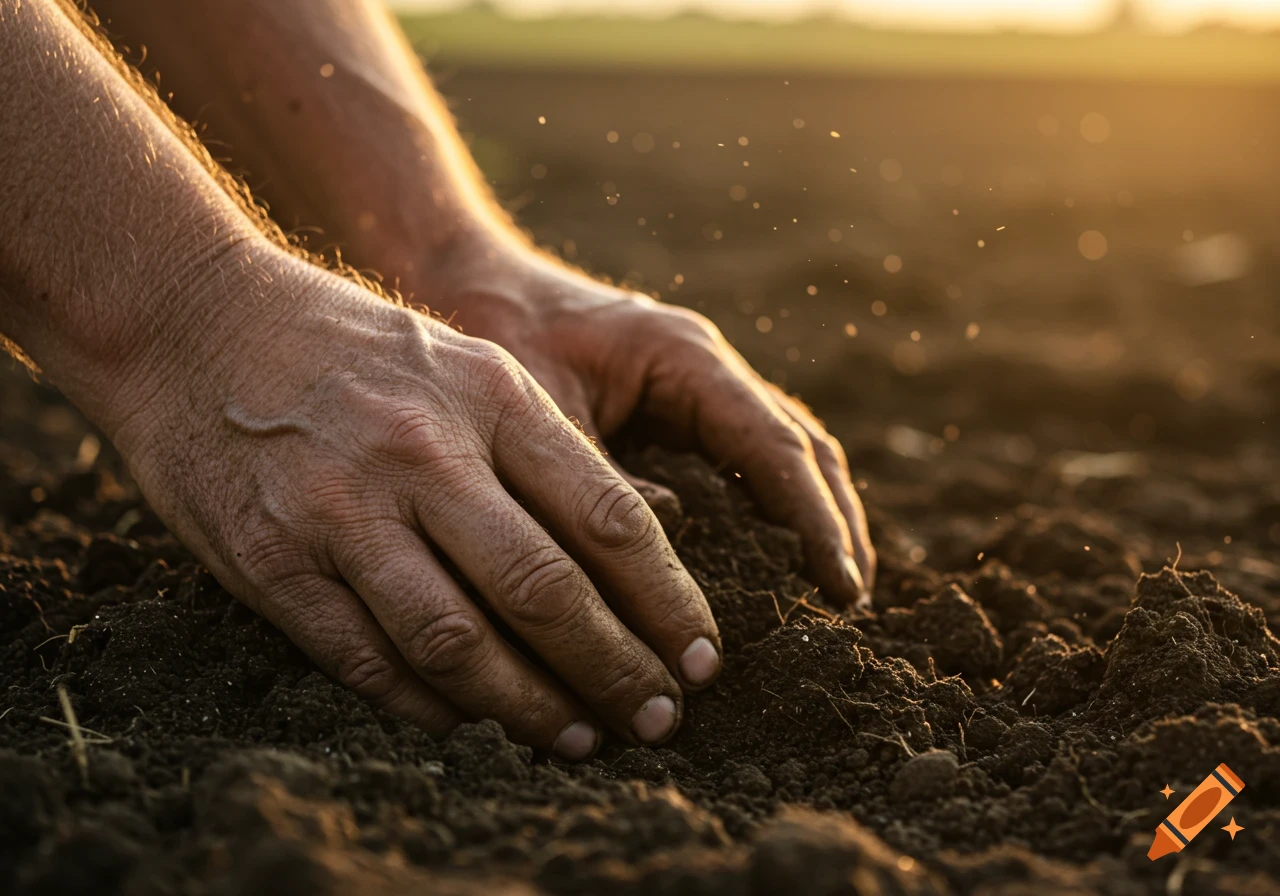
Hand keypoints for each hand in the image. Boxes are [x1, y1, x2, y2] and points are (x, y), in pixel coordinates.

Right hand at [109, 243, 721, 758]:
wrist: (193, 319)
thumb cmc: (353, 350)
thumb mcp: (466, 366)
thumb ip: (542, 451)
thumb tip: (637, 550)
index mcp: (490, 398)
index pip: (607, 518)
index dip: (667, 600)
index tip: (701, 657)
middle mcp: (422, 454)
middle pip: (544, 590)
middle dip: (617, 669)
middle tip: (659, 719)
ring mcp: (342, 510)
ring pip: (458, 643)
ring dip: (530, 708)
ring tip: (580, 737)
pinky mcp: (272, 561)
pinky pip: (367, 661)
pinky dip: (429, 705)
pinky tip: (470, 721)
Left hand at [430, 246, 876, 607]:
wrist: (467, 278)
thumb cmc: (497, 330)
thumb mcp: (539, 405)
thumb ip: (595, 472)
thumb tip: (661, 536)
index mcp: (685, 358)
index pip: (777, 447)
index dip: (814, 521)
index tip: (839, 585)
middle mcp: (704, 368)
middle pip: (801, 448)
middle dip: (832, 522)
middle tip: (848, 601)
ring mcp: (695, 385)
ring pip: (783, 451)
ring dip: (813, 515)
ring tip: (832, 587)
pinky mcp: (676, 406)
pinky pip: (745, 456)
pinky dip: (772, 504)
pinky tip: (772, 557)